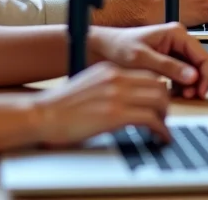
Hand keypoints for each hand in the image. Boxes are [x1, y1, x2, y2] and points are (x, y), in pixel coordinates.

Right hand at [31, 62, 170, 146]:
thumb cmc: (60, 106)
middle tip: (163, 116)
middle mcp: (117, 78)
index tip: (159, 103)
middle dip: (165, 102)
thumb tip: (126, 97)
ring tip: (162, 128)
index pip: (148, 75)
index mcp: (110, 70)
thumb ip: (108, 86)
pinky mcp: (115, 114)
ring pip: (159, 100)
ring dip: (165, 116)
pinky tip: (160, 137)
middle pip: (158, 85)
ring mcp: (117, 95)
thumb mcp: (89, 85)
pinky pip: (150, 119)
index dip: (159, 90)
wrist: (42, 114)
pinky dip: (160, 130)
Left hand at [89, 22, 207, 98]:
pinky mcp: (169, 62)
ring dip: (191, 86)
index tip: (200, 91)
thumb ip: (168, 67)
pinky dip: (182, 86)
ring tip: (182, 96)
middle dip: (199, 82)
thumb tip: (192, 76)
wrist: (101, 50)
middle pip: (201, 64)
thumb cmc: (118, 47)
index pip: (204, 55)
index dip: (206, 75)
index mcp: (176, 33)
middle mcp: (178, 41)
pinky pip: (183, 76)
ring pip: (194, 72)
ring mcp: (174, 52)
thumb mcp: (142, 58)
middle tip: (191, 96)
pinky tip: (174, 93)